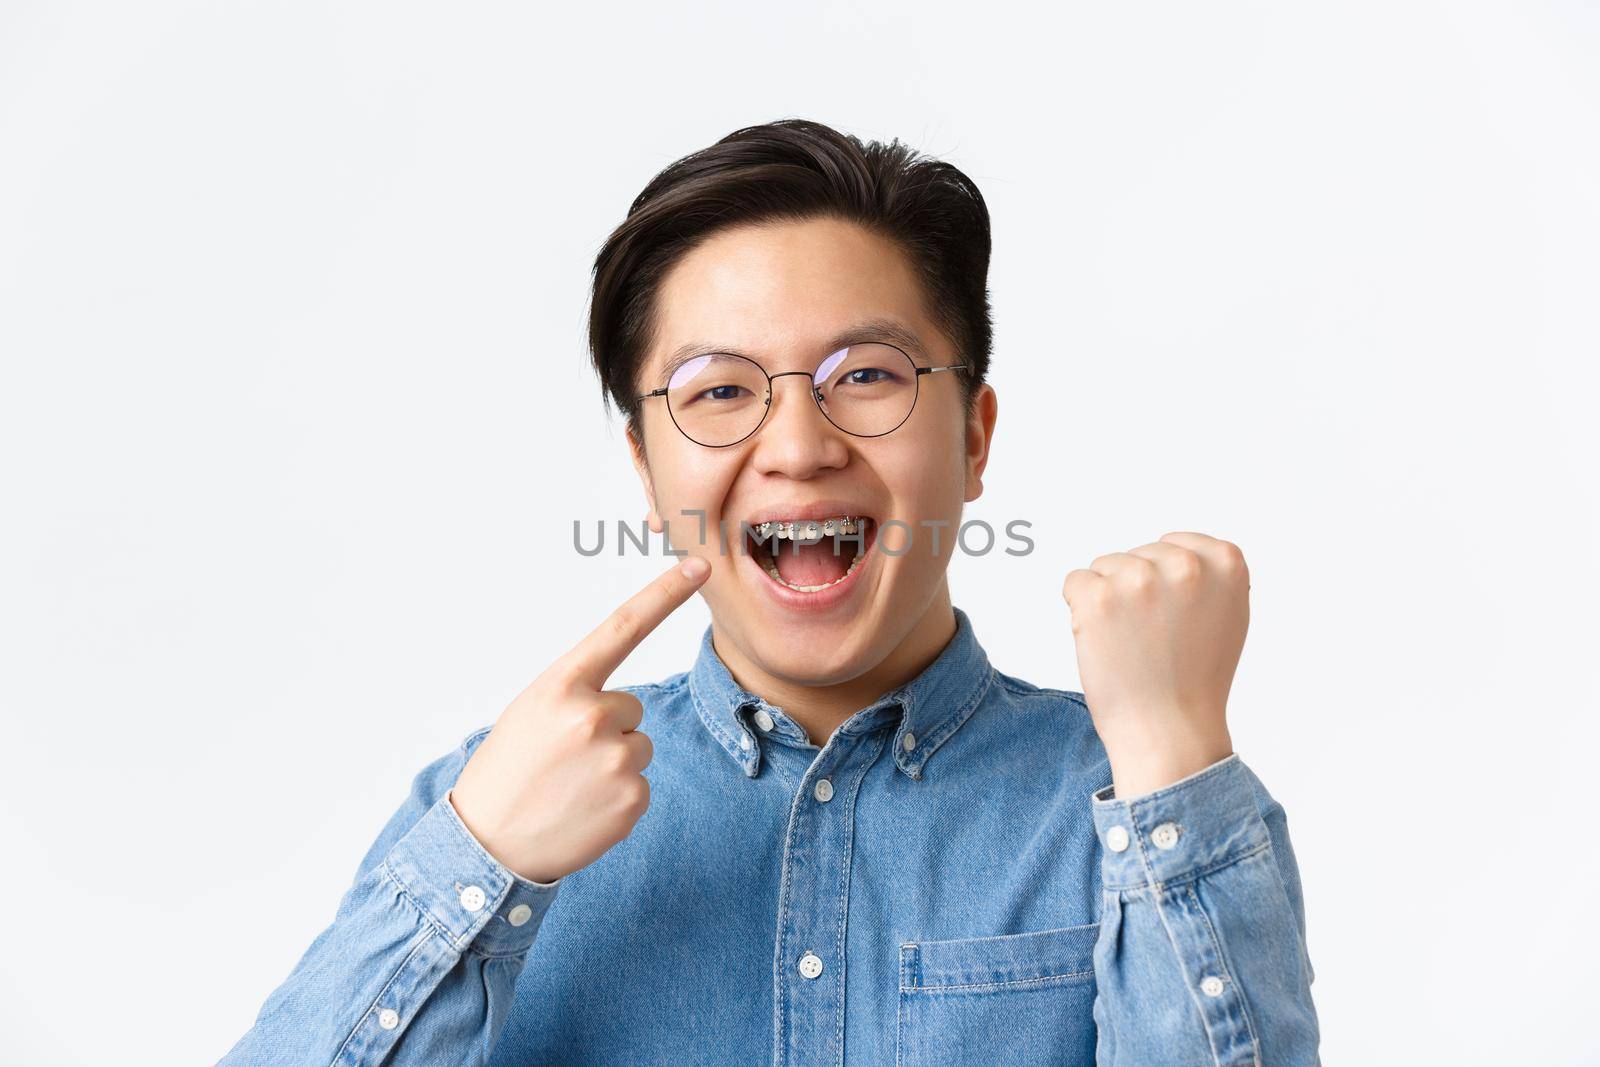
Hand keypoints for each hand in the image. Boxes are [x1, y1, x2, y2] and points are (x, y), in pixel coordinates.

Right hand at [449, 556, 710, 883]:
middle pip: (631, 707)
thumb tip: (625, 706)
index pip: (623, 627)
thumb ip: (578, 694)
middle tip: (563, 759)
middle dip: (607, 729)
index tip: (700, 566)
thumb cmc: (508, 771)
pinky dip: (617, 798)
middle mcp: (593, 715)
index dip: (665, 594)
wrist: (486, 844)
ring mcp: (616, 758)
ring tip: (569, 786)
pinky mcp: (633, 798)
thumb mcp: (531, 713)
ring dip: (612, 764)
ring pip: (638, 746)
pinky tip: (583, 809)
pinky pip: (641, 784)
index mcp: (562, 685)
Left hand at [1061, 532, 1248, 798]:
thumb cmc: (1194, 681)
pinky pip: (1075, 583)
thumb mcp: (1228, 615)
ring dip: (1108, 601)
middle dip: (1136, 591)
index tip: (1173, 619)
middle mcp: (1185, 564)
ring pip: (1105, 568)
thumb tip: (1175, 546)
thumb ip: (1208, 574)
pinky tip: (1106, 642)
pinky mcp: (1098, 597)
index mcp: (1225, 562)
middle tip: (1152, 640)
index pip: (1173, 543)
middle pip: (1137, 555)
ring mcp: (1140, 579)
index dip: (1164, 583)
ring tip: (1132, 644)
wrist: (1167, 731)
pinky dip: (1080, 610)